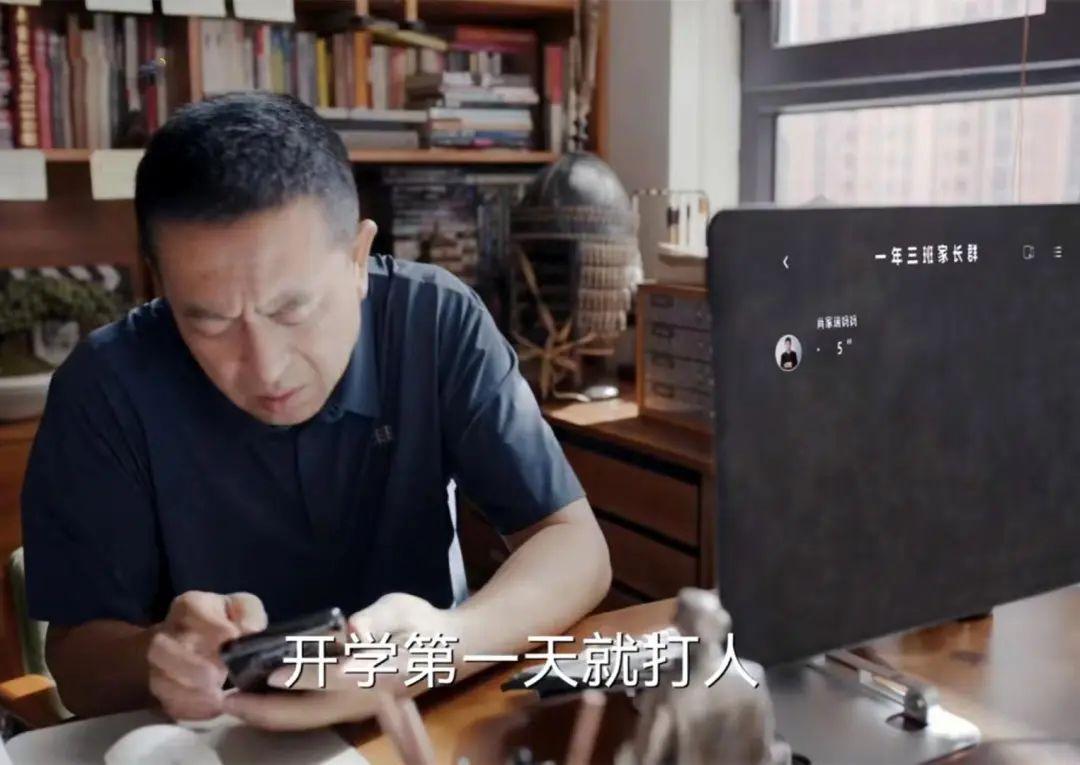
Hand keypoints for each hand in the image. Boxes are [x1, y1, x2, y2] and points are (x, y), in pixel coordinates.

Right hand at [148, 591, 267, 720]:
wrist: (203, 644)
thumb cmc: (230, 622)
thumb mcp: (244, 608)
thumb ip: (249, 616)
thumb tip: (250, 633)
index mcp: (189, 605)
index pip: (192, 611)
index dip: (213, 628)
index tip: (233, 641)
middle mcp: (166, 632)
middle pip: (162, 649)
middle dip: (190, 666)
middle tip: (219, 677)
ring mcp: (158, 665)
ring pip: (160, 680)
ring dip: (190, 692)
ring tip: (219, 698)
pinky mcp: (162, 691)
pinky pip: (168, 703)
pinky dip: (191, 709)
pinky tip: (213, 708)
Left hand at [223, 593, 460, 730]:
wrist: (444, 650)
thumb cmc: (421, 625)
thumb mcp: (403, 609)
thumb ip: (377, 619)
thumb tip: (354, 630)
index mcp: (377, 673)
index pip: (335, 676)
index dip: (304, 676)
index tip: (272, 674)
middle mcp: (360, 698)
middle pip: (307, 713)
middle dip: (264, 709)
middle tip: (225, 698)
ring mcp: (352, 708)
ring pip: (303, 720)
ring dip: (266, 714)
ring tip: (230, 701)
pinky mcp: (347, 708)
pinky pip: (307, 716)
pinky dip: (278, 711)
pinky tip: (255, 699)